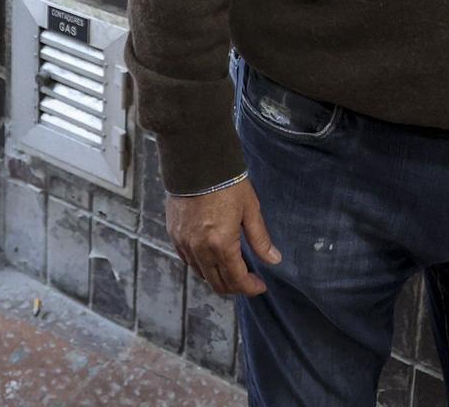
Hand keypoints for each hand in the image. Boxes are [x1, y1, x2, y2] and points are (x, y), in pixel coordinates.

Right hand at [166, 179, 281, 296]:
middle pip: (217, 283)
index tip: (259, 285)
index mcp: (221, 244)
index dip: (250, 288)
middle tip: (248, 280)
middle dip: (235, 287)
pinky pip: (188, 260)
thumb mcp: (250, 209)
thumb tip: (274, 260)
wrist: (196, 161)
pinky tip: (212, 257)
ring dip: (218, 277)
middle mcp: (200, 249)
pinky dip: (201, 265)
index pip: (236, 280)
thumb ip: (260, 239)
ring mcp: (184, 243)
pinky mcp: (175, 234)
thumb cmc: (227, 182)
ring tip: (232, 268)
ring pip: (202, 274)